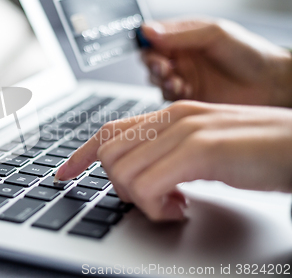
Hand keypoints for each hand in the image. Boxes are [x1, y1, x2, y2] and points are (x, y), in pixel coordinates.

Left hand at [54, 101, 291, 221]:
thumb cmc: (258, 151)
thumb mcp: (203, 148)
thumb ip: (169, 154)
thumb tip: (140, 175)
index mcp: (171, 114)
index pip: (108, 130)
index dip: (80, 154)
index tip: (63, 174)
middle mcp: (173, 117)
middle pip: (109, 153)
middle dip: (118, 185)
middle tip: (150, 198)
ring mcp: (186, 131)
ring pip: (123, 171)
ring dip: (139, 198)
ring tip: (171, 204)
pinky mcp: (202, 150)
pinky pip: (149, 186)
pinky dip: (155, 206)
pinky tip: (180, 208)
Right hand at [141, 18, 291, 106]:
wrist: (270, 84)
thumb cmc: (249, 54)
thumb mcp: (213, 34)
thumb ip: (179, 34)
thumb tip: (148, 30)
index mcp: (184, 37)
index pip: (153, 37)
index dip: (147, 42)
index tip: (150, 45)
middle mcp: (181, 57)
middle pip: (150, 59)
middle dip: (153, 62)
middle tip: (163, 66)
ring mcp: (183, 77)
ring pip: (156, 79)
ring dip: (161, 79)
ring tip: (175, 78)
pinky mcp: (187, 97)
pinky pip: (167, 96)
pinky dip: (170, 92)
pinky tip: (184, 89)